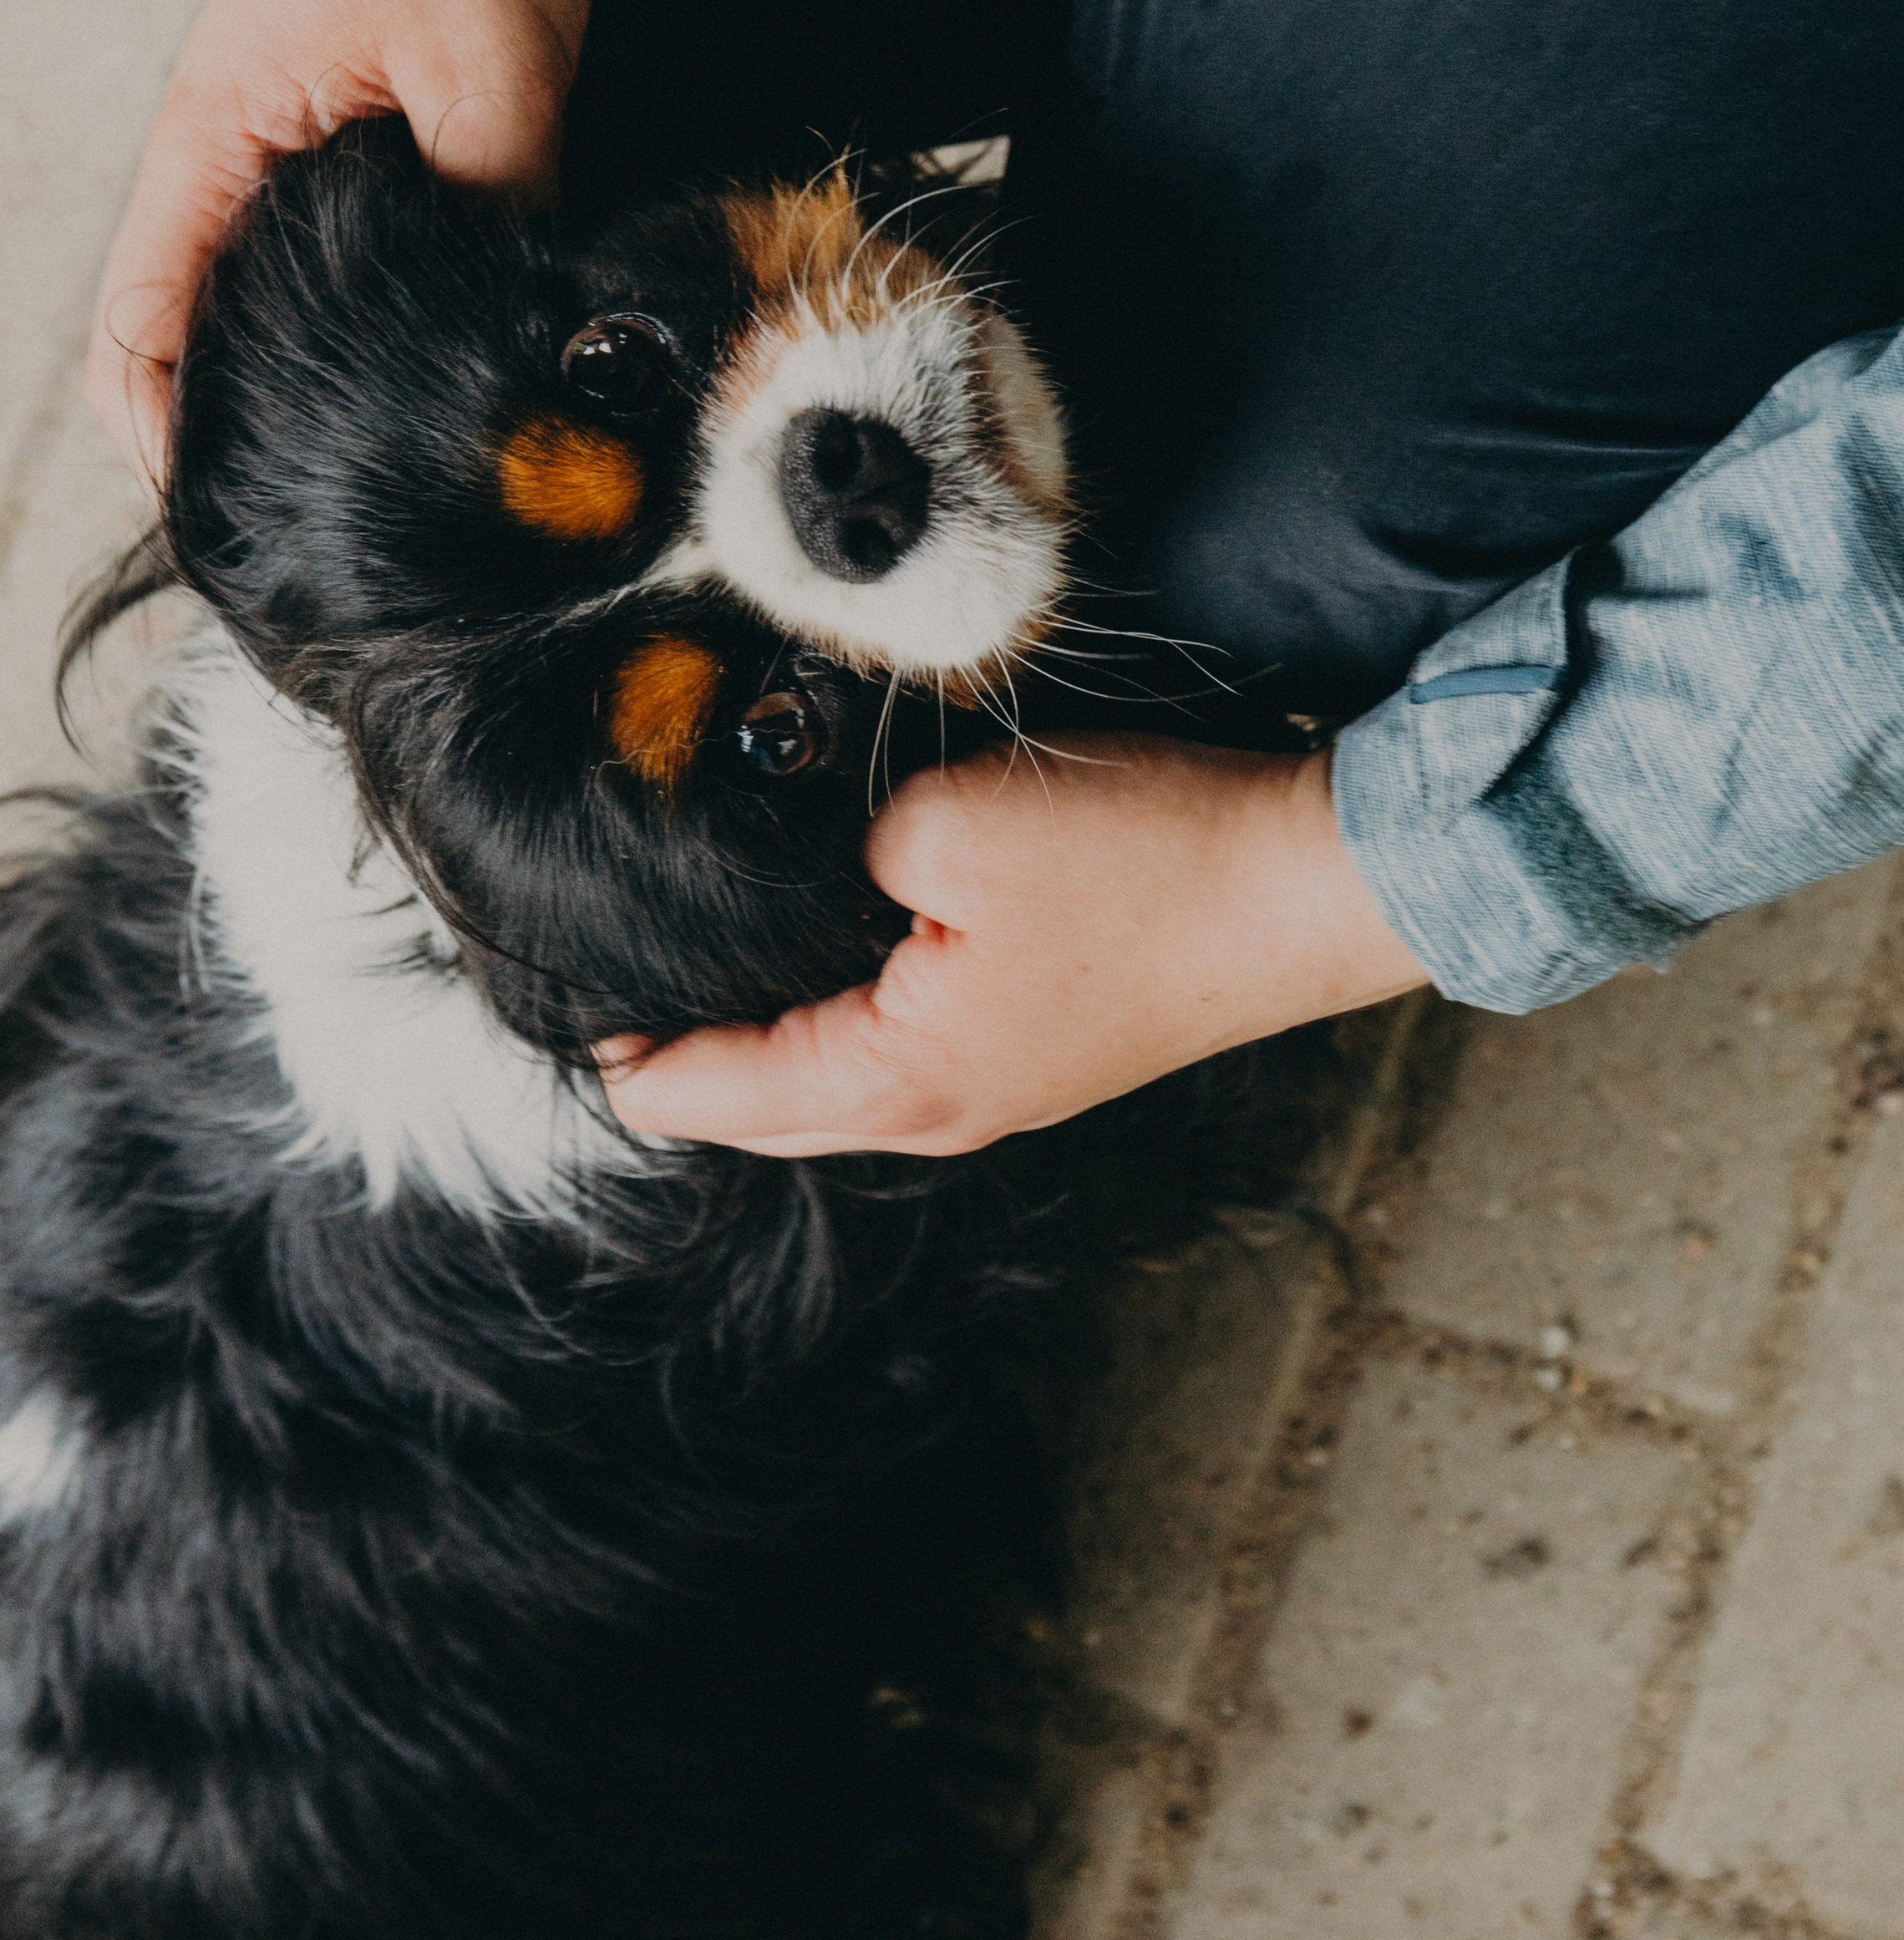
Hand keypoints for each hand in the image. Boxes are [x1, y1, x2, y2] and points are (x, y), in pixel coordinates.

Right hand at [88, 0, 592, 482]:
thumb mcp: (494, 81)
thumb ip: (490, 220)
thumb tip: (511, 346)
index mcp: (216, 147)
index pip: (140, 329)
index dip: (161, 440)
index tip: (226, 522)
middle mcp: (224, 154)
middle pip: (181, 336)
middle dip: (225, 437)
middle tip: (310, 534)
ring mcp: (276, 142)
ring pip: (248, 299)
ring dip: (280, 385)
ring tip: (352, 481)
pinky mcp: (340, 130)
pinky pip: (313, 253)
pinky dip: (334, 319)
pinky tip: (404, 369)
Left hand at [596, 736, 1429, 1156]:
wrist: (1304, 883)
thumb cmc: (1148, 862)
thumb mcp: (948, 827)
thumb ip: (834, 857)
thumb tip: (809, 874)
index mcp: (903, 1079)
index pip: (715, 1092)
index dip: (631, 1054)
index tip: (564, 1008)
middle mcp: (944, 1112)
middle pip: (769, 1112)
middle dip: (687, 1067)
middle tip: (614, 1002)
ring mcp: (1001, 1090)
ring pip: (837, 1090)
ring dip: (764, 1048)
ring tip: (699, 985)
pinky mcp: (1043, 1049)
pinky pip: (902, 1057)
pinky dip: (839, 1027)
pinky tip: (826, 966)